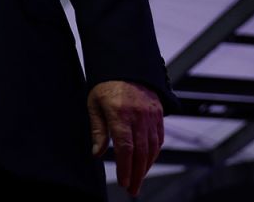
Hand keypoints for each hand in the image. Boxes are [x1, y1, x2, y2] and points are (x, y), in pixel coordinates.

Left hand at [88, 80, 163, 196]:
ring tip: (138, 180)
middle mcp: (138, 115)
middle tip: (132, 189)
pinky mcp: (158, 114)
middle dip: (137, 174)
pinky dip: (154, 153)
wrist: (126, 64)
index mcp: (120, 113)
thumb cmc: (106, 84)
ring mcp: (151, 115)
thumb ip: (97, 130)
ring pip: (152, 147)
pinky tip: (147, 162)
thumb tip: (97, 153)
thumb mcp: (94, 104)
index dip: (125, 167)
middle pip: (141, 152)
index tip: (123, 182)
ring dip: (146, 167)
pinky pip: (159, 138)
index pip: (125, 147)